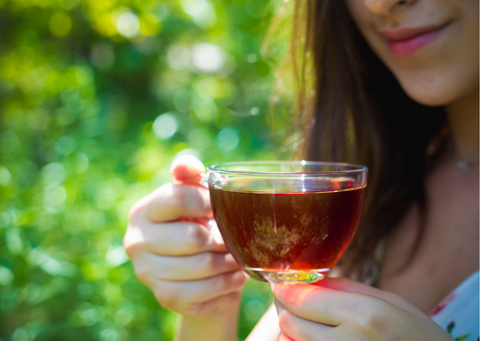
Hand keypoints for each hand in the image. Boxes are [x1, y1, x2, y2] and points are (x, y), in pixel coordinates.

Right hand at [124, 155, 246, 320]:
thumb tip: (188, 165)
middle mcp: (136, 242)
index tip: (222, 207)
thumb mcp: (192, 197)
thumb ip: (189, 176)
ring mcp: (147, 272)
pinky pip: (205, 290)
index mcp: (143, 211)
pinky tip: (234, 276)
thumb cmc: (195, 225)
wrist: (194, 271)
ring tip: (237, 256)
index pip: (179, 198)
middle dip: (222, 238)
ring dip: (230, 262)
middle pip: (194, 237)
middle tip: (234, 238)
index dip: (210, 201)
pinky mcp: (164, 296)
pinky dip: (227, 283)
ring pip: (203, 265)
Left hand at [272, 278, 454, 340]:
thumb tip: (305, 282)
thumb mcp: (390, 302)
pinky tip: (316, 339)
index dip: (285, 288)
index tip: (281, 283)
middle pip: (288, 321)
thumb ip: (344, 289)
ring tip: (309, 323)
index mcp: (364, 317)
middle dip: (287, 307)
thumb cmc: (417, 337)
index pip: (301, 299)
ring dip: (291, 330)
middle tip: (293, 300)